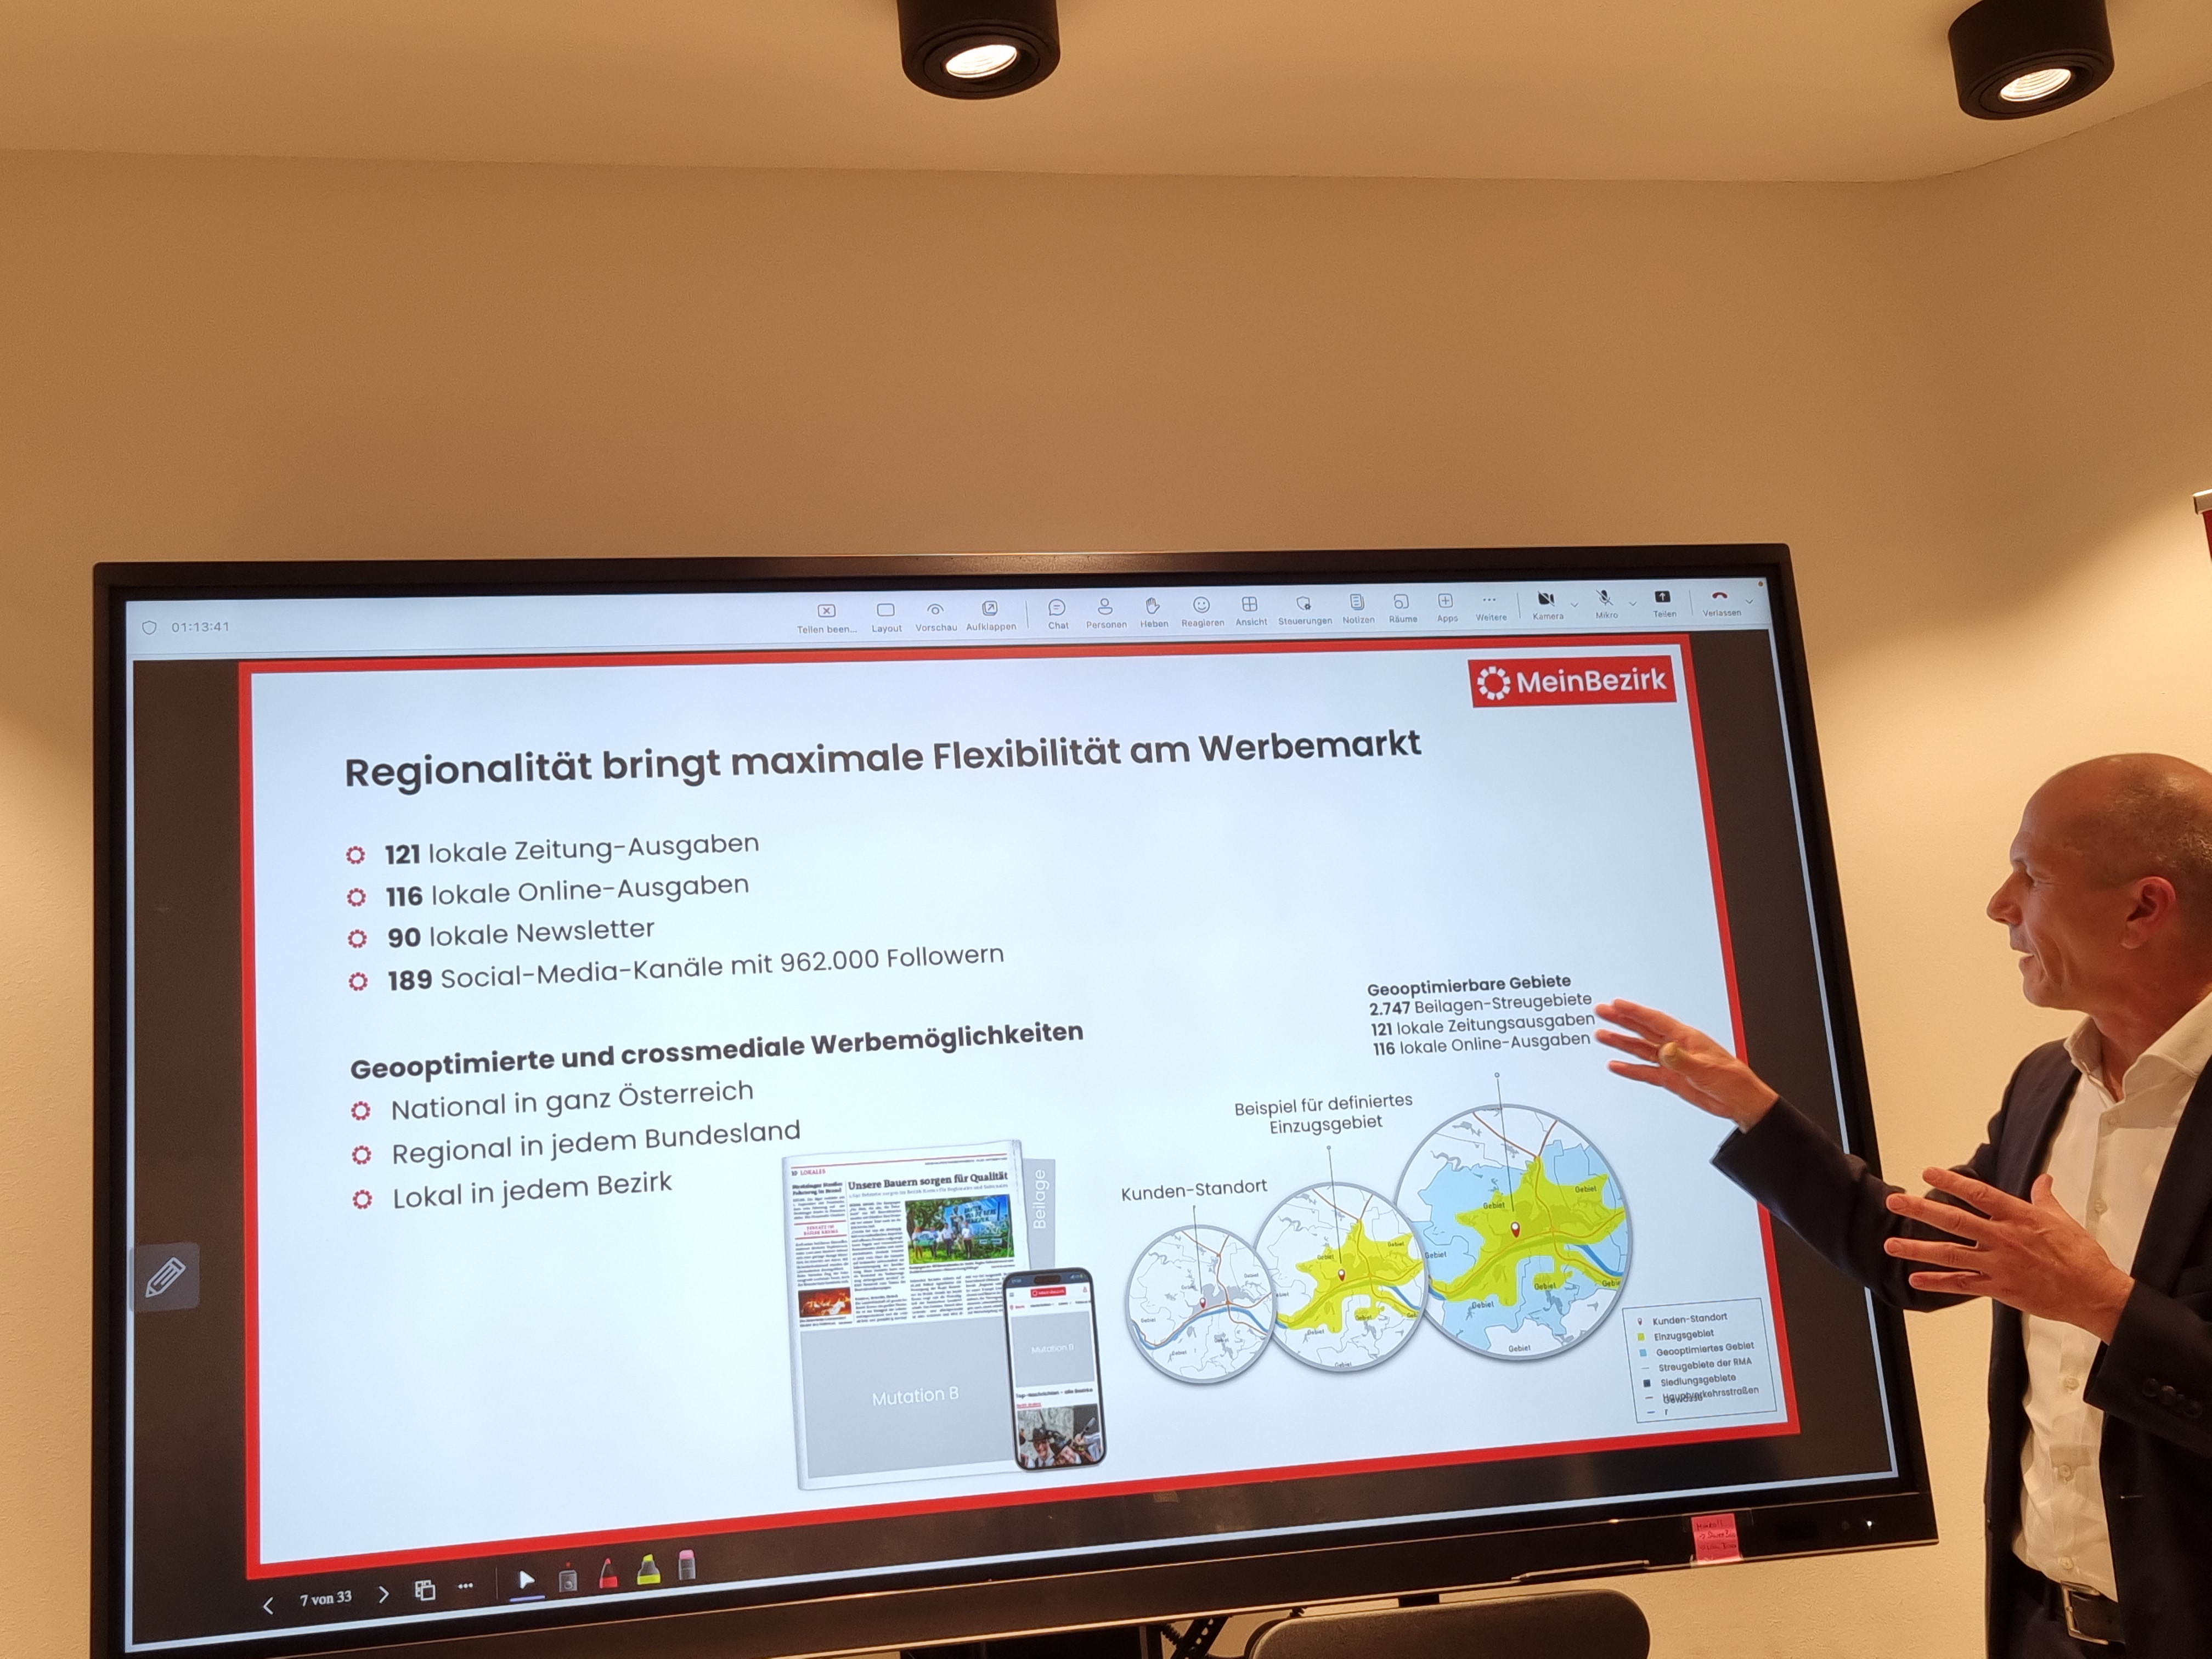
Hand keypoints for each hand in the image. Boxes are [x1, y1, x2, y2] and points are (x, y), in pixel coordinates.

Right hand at [1594, 999, 1778, 1129]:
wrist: (1740, 1101)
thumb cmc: (1732, 1080)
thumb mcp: (1706, 1070)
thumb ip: (1683, 1060)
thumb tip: (1665, 1050)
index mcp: (1686, 1039)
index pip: (1655, 1021)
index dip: (1635, 1012)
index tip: (1617, 1004)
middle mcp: (1676, 1047)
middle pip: (1643, 1030)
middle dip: (1622, 1020)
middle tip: (1602, 1011)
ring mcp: (1672, 1063)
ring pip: (1641, 1048)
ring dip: (1622, 1042)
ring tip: (1602, 1035)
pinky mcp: (1671, 1078)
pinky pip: (1646, 1071)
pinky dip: (1630, 1068)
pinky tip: (1616, 1065)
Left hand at [1883, 1169, 2133, 1340]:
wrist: (2093, 1292)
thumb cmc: (2081, 1255)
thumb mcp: (2062, 1219)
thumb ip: (2044, 1198)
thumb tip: (2043, 1179)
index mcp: (2018, 1216)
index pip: (1978, 1194)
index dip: (1951, 1182)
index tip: (1928, 1172)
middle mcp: (2003, 1238)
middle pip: (1955, 1220)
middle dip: (1921, 1210)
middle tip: (1894, 1202)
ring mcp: (1999, 1264)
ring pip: (1950, 1254)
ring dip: (1918, 1249)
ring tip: (1890, 1245)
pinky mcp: (2000, 1288)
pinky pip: (1962, 1284)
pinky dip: (1938, 1282)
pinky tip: (1915, 1279)